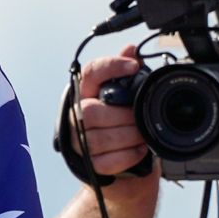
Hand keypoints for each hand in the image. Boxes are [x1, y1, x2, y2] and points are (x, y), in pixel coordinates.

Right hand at [72, 45, 149, 176]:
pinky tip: (139, 150)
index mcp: (86, 94)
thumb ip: (127, 77)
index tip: (134, 67)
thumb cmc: (121, 127)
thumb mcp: (126, 100)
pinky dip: (128, 155)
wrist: (120, 168)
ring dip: (128, 137)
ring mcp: (79, 141)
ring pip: (99, 138)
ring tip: (142, 136)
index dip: (111, 67)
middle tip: (140, 118)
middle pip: (91, 112)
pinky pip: (106, 160)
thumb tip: (131, 49)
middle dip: (123, 116)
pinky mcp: (88, 164)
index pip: (91, 73)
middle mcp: (76, 115)